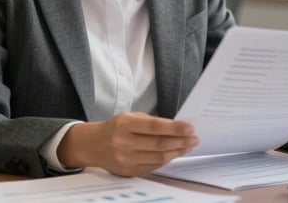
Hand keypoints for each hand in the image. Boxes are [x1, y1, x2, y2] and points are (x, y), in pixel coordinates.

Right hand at [57, 112, 198, 175]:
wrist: (92, 145)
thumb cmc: (116, 128)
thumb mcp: (130, 117)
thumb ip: (151, 122)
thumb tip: (178, 128)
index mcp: (124, 124)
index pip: (154, 127)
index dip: (174, 128)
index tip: (190, 128)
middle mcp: (123, 142)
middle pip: (159, 144)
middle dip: (180, 141)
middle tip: (194, 138)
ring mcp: (125, 159)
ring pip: (158, 158)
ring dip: (176, 152)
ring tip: (187, 146)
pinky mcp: (127, 171)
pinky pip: (152, 167)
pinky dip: (166, 160)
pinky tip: (174, 154)